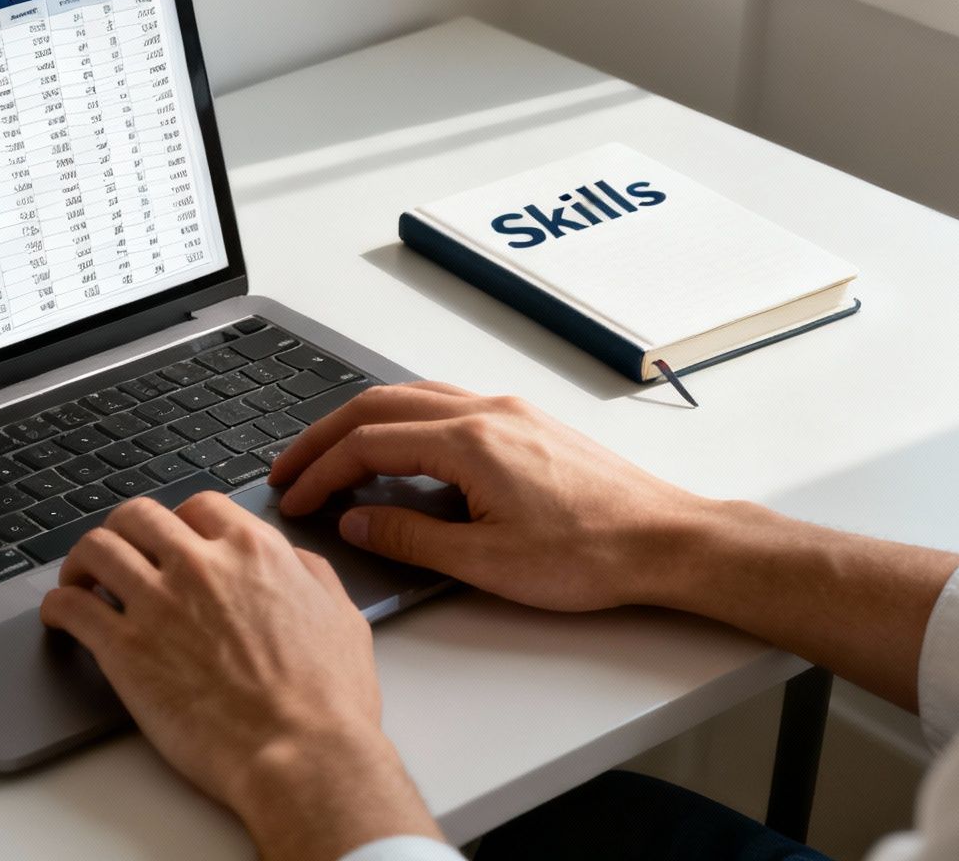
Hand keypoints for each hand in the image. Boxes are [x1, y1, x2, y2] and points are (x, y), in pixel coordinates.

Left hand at [41, 492, 441, 860]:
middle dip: (123, 530)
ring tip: (79, 580)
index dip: (180, 522)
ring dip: (82, 561)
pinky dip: (57, 606)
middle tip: (118, 553)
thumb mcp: (341, 618)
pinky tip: (60, 617)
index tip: (172, 542)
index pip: (198, 506)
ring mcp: (157, 603)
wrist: (303, 755)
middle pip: (137, 515)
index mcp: (253, 551)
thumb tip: (291, 561)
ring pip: (96, 549)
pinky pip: (71, 607)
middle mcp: (199, 565)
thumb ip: (310, 576)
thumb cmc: (328, 702)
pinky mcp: (124, 649)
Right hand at [270, 383, 714, 611]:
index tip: (296, 498)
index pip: (368, 444)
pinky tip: (397, 448)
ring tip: (332, 456)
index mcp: (468, 442)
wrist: (667, 541)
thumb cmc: (592, 553)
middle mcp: (485, 411)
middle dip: (325, 437)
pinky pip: (443, 402)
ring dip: (362, 422)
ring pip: (410, 396)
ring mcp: (508, 411)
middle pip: (378, 405)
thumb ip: (409, 539)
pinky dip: (401, 420)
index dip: (321, 472)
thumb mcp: (485, 563)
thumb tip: (357, 523)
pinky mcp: (526, 422)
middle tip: (291, 468)